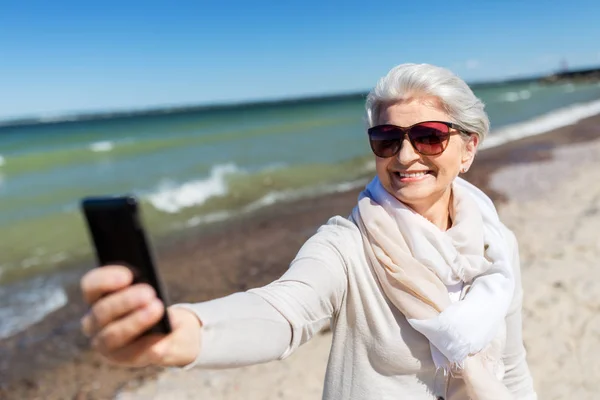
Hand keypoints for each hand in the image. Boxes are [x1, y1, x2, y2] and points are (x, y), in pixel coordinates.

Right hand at [80, 265, 201, 367]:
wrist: (164, 326)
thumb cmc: (150, 300)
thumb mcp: (149, 288)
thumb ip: (147, 286)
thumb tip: (150, 294)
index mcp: (96, 297)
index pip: (90, 286)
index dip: (105, 280)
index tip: (128, 275)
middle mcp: (94, 321)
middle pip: (102, 311)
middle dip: (125, 301)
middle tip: (149, 293)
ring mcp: (105, 343)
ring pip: (112, 335)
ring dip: (135, 322)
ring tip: (157, 310)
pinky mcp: (122, 358)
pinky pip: (133, 355)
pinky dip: (148, 347)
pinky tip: (161, 341)